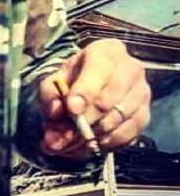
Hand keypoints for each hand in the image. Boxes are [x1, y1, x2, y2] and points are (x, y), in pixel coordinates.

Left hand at [38, 38, 150, 159]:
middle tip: (63, 137)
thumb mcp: (56, 80)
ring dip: (93, 136)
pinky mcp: (145, 114)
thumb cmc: (74, 79)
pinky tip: (89, 145)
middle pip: (110, 99)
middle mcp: (130, 68)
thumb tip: (57, 112)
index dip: (86, 91)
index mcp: (106, 51)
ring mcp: (141, 92)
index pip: (99, 70)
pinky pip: (129, 134)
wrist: (93, 84)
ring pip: (119, 119)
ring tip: (70, 145)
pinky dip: (107, 143)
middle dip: (85, 121)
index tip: (72, 110)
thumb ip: (51, 94)